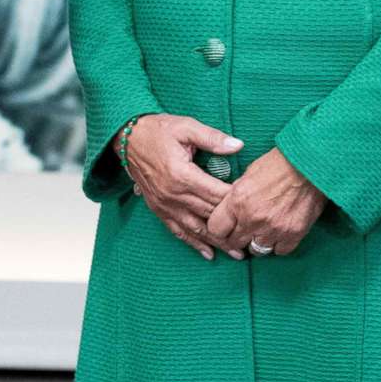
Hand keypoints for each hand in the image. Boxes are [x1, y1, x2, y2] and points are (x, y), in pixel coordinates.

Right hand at [121, 115, 239, 259]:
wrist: (127, 137)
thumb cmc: (157, 130)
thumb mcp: (186, 126)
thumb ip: (212, 138)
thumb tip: (238, 145)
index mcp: (182, 175)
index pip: (216, 194)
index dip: (236, 201)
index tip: (253, 207)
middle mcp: (174, 195)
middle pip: (209, 216)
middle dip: (232, 228)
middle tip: (253, 238)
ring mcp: (165, 205)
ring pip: (196, 229)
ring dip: (217, 243)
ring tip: (236, 254)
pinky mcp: (158, 209)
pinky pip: (178, 231)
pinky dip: (193, 244)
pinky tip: (208, 254)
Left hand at [202, 147, 326, 258]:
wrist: (309, 162)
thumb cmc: (279, 163)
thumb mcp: (248, 174)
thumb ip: (237, 195)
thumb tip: (231, 208)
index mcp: (237, 201)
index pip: (216, 230)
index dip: (220, 230)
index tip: (226, 228)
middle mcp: (253, 218)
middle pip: (235, 243)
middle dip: (237, 238)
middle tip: (244, 231)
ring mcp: (274, 229)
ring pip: (257, 250)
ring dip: (258, 242)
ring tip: (264, 231)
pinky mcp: (294, 234)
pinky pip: (280, 251)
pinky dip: (279, 244)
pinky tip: (280, 233)